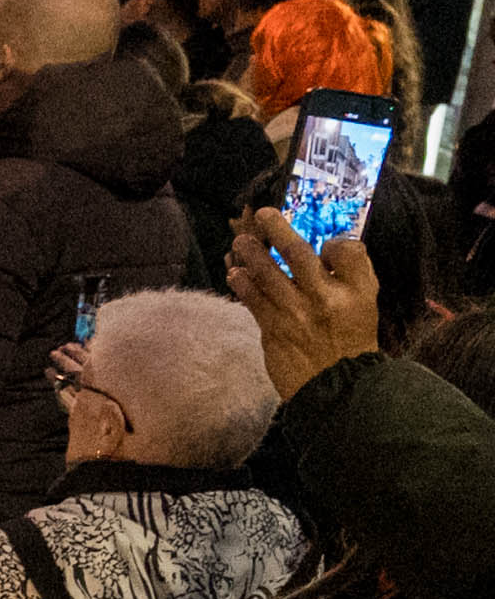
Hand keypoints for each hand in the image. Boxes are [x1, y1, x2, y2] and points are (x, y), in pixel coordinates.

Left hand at [227, 211, 381, 399]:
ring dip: (251, 254)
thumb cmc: (350, 340)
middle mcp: (326, 299)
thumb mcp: (364, 304)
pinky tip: (233, 273)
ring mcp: (298, 314)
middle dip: (279, 230)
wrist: (337, 384)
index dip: (335, 242)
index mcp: (356, 292)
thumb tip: (326, 247)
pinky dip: (242, 284)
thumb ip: (349, 275)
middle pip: (299, 255)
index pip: (346, 252)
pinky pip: (253, 300)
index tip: (325, 243)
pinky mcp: (274, 330)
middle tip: (263, 214)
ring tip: (240, 242)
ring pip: (269, 275)